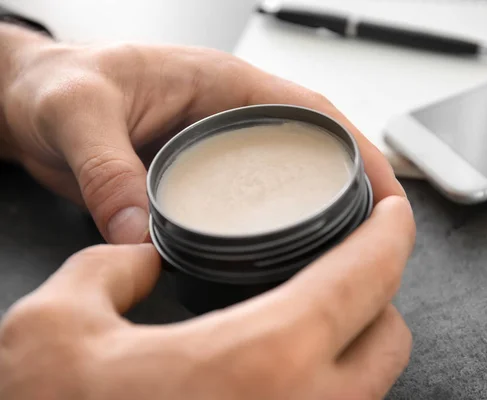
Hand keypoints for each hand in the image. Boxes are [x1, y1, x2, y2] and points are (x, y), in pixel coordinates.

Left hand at [0, 25, 403, 243]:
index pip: (310, 111)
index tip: (389, 191)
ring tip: (348, 249)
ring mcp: (219, 148)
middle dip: (356, 184)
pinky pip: (254, 201)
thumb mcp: (76, 115)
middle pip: (314, 148)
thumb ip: (107, 169)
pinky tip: (287, 253)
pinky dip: (279, 223)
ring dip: (323, 207)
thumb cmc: (54, 86)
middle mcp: (229, 115)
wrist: (25, 102)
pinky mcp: (202, 176)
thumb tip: (141, 231)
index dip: (359, 149)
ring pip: (288, 177)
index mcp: (220, 84)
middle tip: (380, 234)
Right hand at [0, 195, 413, 399]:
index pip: (365, 278)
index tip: (396, 213)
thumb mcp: (57, 325)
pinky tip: (286, 371)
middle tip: (349, 265)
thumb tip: (139, 264)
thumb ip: (108, 272)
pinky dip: (327, 386)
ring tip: (322, 313)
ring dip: (357, 345)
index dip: (390, 235)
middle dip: (379, 293)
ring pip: (370, 390)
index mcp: (262, 360)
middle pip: (388, 339)